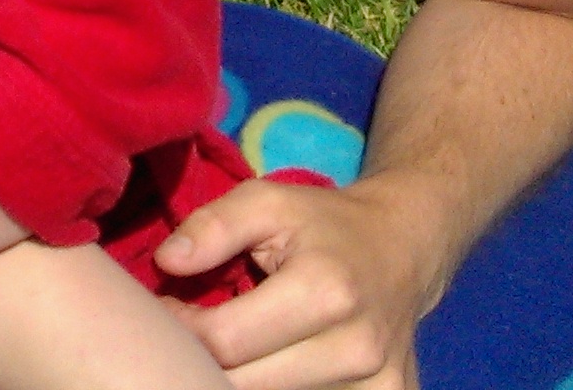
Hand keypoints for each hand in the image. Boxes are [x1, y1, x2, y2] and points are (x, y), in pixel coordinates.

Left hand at [154, 178, 447, 389]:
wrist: (404, 249)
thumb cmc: (325, 224)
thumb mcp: (267, 201)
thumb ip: (213, 226)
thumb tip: (167, 262)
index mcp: (326, 290)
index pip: (224, 341)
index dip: (182, 328)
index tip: (170, 308)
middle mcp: (357, 348)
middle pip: (245, 383)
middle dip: (205, 357)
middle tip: (196, 328)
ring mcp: (378, 385)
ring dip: (240, 376)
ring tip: (237, 340)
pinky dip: (276, 386)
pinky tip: (270, 358)